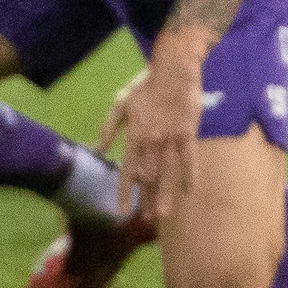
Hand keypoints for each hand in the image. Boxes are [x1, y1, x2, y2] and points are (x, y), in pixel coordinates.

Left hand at [100, 53, 206, 225]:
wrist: (174, 70)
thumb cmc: (146, 86)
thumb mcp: (121, 103)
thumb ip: (109, 127)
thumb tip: (97, 149)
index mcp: (134, 135)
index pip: (126, 170)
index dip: (124, 192)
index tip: (121, 211)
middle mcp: (151, 142)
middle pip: (148, 177)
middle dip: (147, 199)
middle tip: (146, 218)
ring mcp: (171, 139)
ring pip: (167, 173)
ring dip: (165, 195)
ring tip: (163, 215)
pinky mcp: (188, 134)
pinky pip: (189, 159)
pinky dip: (189, 176)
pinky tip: (189, 192)